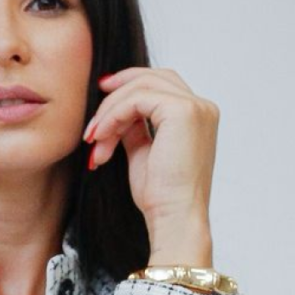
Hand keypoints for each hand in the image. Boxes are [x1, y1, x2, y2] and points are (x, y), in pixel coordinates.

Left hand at [83, 67, 217, 264]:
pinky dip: (113, 115)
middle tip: (92, 111)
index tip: (102, 96)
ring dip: (109, 112)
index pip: (162, 85)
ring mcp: (195, 108)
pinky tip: (101, 138)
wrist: (173, 217)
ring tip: (94, 140)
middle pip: (153, 77)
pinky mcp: (182, 112)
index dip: (129, 85)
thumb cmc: (161, 196)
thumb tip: (117, 113)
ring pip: (140, 87)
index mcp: (197, 117)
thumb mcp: (143, 153)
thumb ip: (135, 128)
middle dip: (117, 90)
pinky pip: (136, 99)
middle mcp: (202, 107)